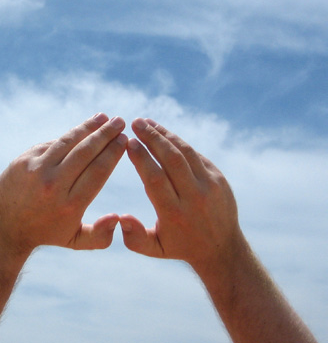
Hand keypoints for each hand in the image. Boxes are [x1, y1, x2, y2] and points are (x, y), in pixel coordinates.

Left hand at [0, 113, 127, 257]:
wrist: (4, 225)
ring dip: (89, 127)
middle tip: (120, 122)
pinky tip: (83, 129)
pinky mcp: (24, 160)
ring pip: (69, 141)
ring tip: (104, 118)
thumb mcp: (74, 241)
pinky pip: (53, 143)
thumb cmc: (46, 231)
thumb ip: (99, 236)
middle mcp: (53, 185)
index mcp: (69, 205)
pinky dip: (70, 135)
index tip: (125, 140)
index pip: (98, 170)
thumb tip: (117, 217)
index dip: (113, 152)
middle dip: (106, 134)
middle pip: (86, 152)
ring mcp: (36, 170)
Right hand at [120, 118, 240, 270]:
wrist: (222, 248)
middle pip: (171, 160)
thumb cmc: (181, 246)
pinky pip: (196, 155)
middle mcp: (194, 197)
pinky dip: (178, 143)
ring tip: (147, 122)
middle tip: (135, 123)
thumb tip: (121, 217)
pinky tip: (164, 134)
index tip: (128, 142)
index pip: (155, 179)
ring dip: (165, 135)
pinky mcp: (219, 178)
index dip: (141, 158)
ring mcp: (210, 186)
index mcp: (175, 214)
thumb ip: (135, 238)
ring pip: (185, 153)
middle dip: (152, 138)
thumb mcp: (156, 249)